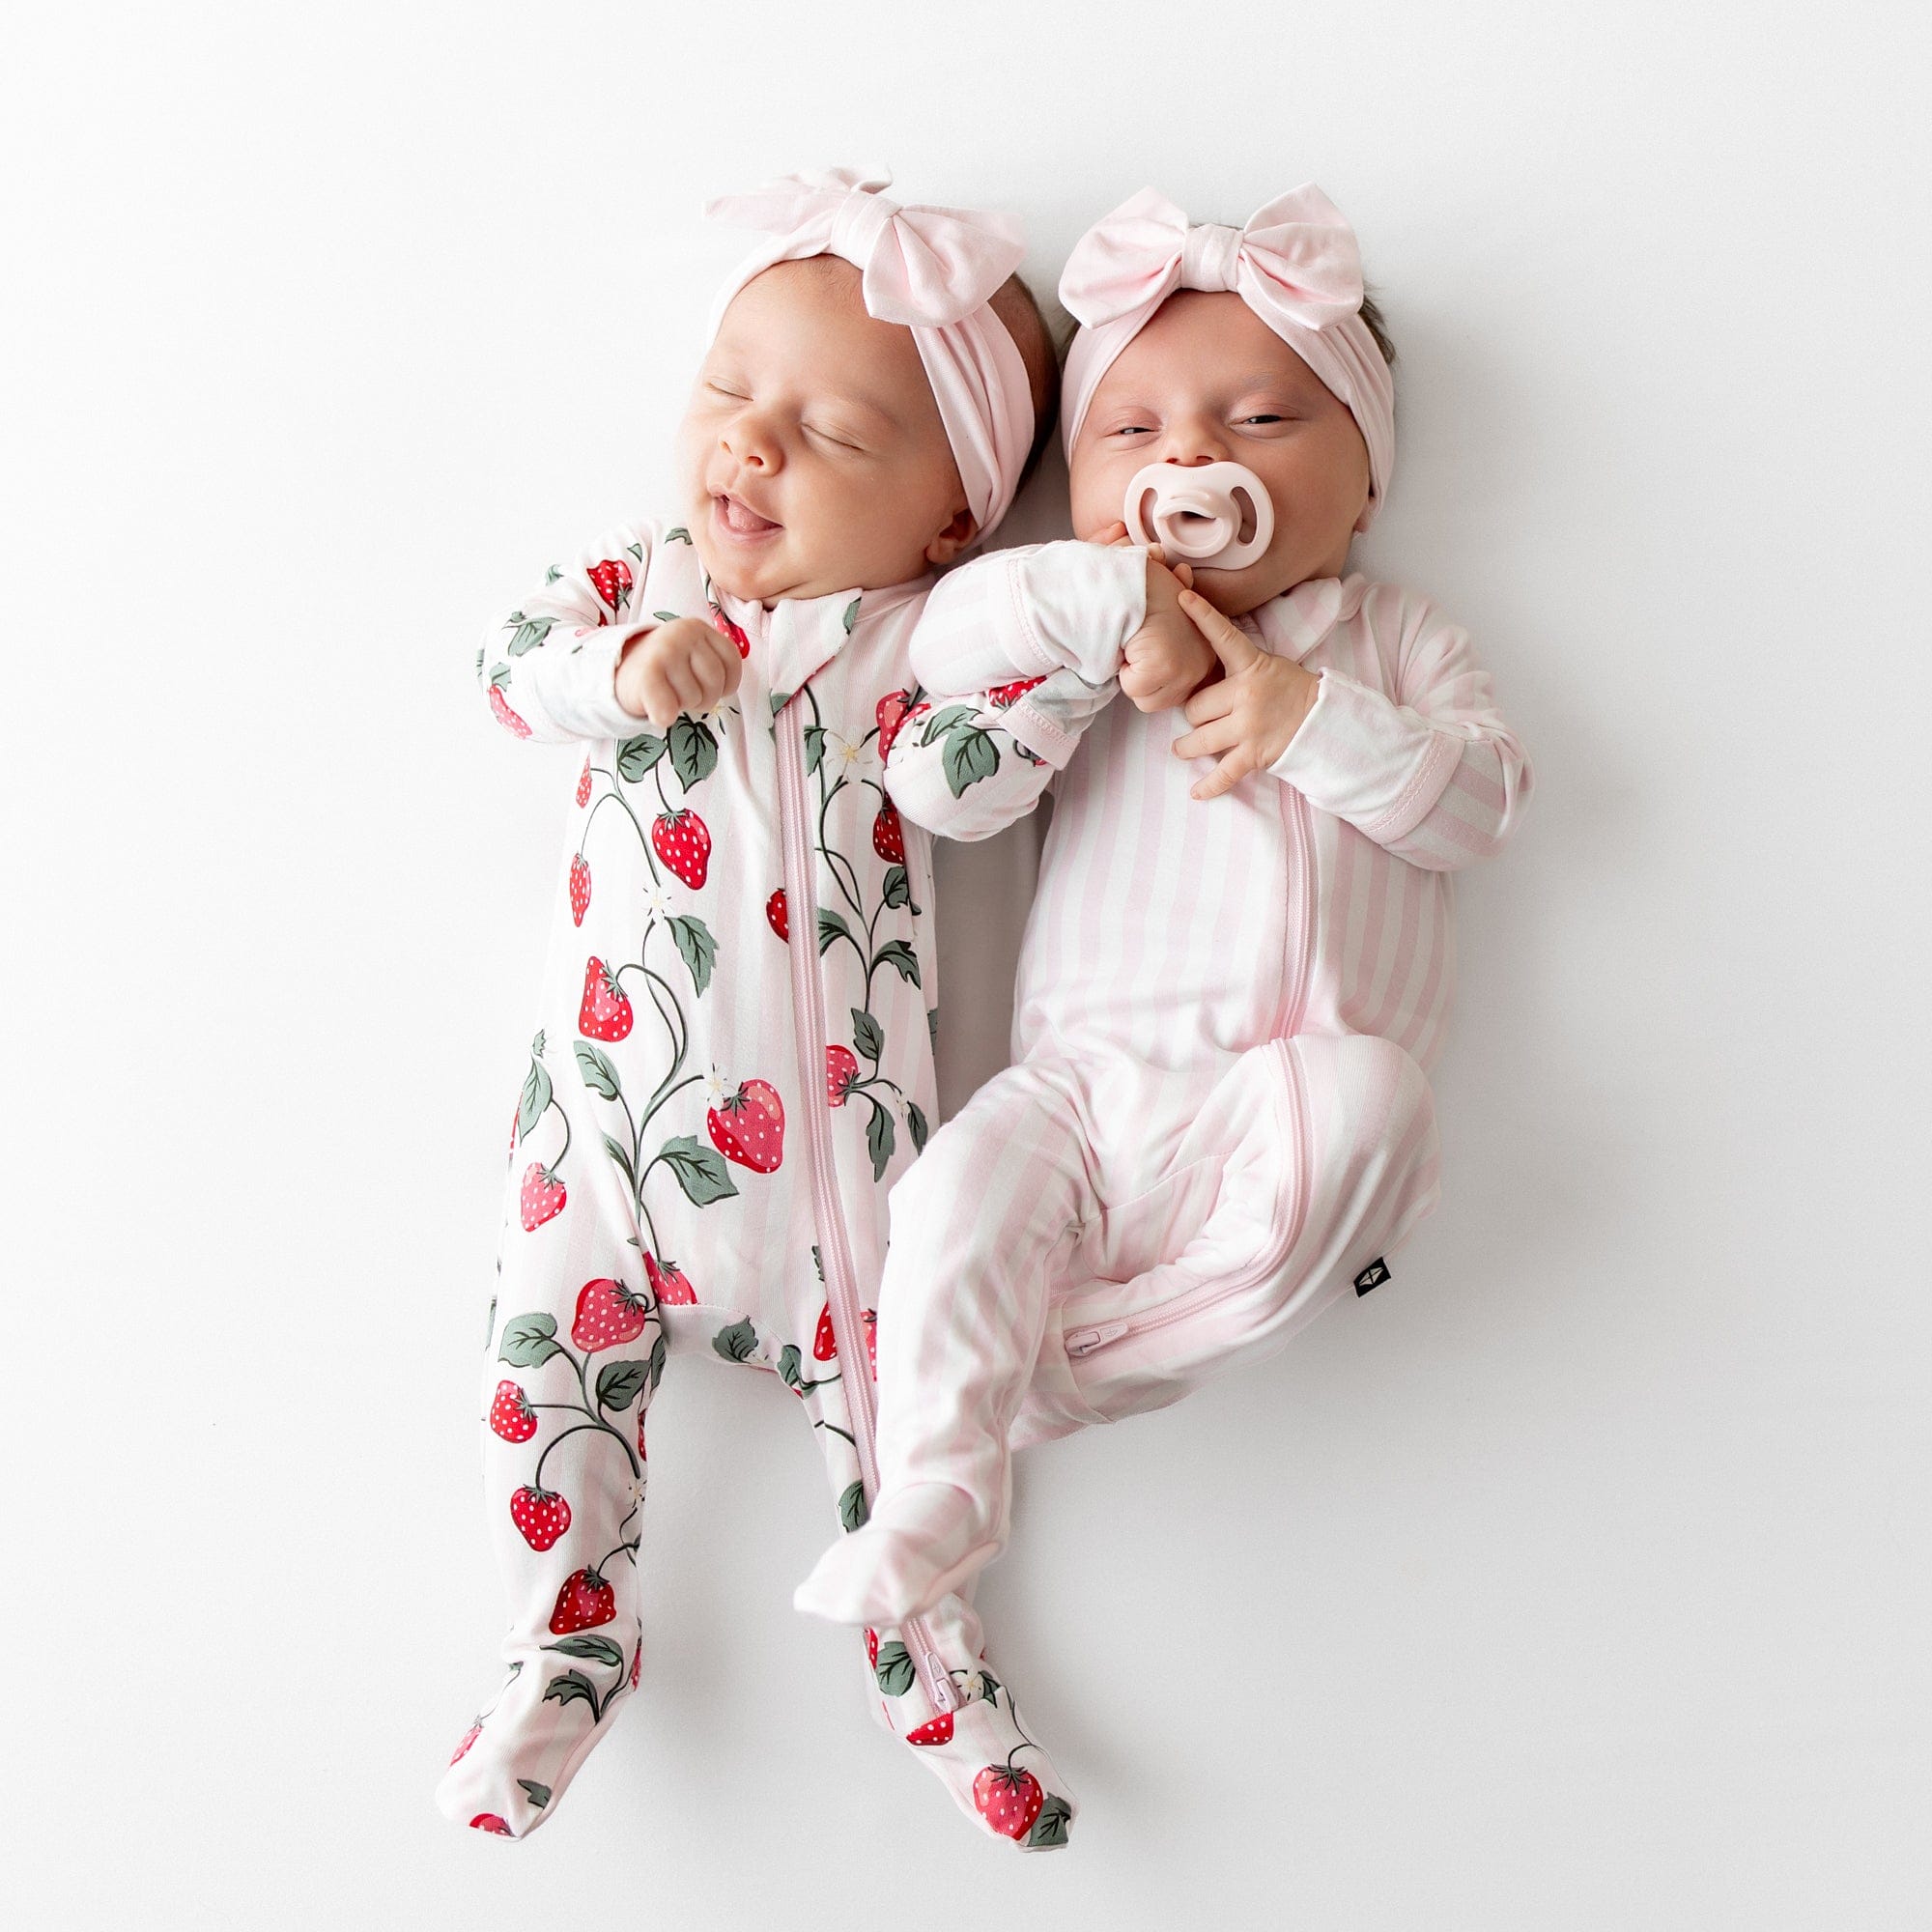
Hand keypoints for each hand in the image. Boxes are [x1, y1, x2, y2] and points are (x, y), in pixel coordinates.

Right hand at [615, 616, 741, 729]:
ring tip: (667, 692)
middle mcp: (682, 633)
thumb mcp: (693, 656)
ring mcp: (664, 651)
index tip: (708, 687)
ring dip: (682, 705)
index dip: (727, 684)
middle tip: (685, 694)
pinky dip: (663, 717)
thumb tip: (729, 686)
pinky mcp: (646, 674)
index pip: (732, 662)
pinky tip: (655, 705)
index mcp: (698, 628)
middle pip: (716, 682)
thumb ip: (715, 662)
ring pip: (694, 698)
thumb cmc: (665, 671)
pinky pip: (668, 710)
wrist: (618, 672)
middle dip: (705, 698)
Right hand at [1090, 525, 1211, 712]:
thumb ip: (1168, 580)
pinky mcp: (1164, 670)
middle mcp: (1203, 660)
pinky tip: (1128, 646)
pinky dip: (1124, 672)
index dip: (1155, 668)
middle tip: (1139, 643)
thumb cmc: (1139, 579)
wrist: (1131, 578)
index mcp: (1207, 645)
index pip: (1180, 686)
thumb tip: (1158, 554)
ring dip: (1134, 675)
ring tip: (1133, 642)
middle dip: (1145, 675)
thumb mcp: (1161, 582)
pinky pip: (1135, 691)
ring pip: (1147, 698)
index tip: (1149, 643)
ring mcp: (1186, 667)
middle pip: (1163, 698)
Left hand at [1170, 588, 1320, 799]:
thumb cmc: (1291, 692)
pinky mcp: (1254, 754)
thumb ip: (1237, 666)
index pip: (1223, 636)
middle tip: (1205, 717)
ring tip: (1183, 748)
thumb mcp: (1269, 666)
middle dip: (1196, 715)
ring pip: (1198, 739)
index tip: (1184, 596)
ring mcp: (1249, 727)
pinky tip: (1196, 792)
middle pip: (1195, 707)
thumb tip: (1200, 663)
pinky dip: (1209, 786)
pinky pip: (1223, 773)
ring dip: (1188, 746)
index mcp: (1252, 667)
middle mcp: (1247, 695)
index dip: (1203, 616)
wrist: (1325, 722)